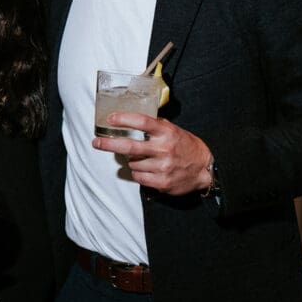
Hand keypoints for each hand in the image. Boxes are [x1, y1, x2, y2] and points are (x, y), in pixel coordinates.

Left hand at [92, 114, 212, 195]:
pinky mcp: (162, 182)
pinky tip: (147, 169)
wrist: (204, 168)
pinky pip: (139, 177)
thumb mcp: (174, 130)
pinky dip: (139, 173)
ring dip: (132, 161)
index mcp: (167, 132)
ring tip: (143, 158)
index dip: (124, 120)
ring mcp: (163, 166)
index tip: (110, 119)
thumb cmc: (187, 146)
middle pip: (130, 146)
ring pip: (133, 163)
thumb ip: (157, 127)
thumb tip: (133, 120)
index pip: (142, 122)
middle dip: (109, 144)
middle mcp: (164, 148)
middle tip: (96, 142)